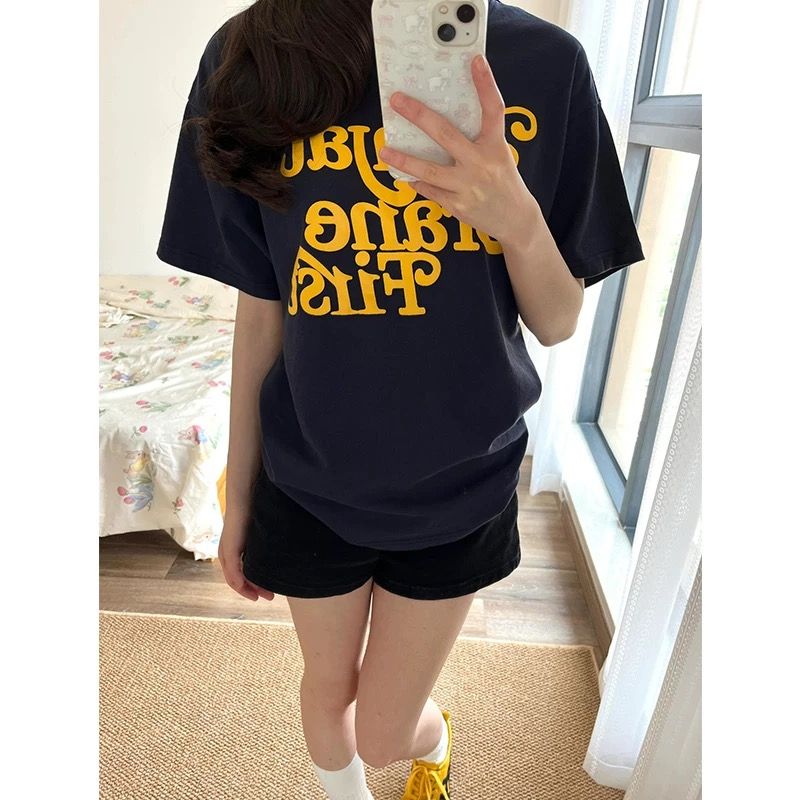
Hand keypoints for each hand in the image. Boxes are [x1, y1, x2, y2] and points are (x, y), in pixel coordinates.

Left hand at [217, 511, 274, 601]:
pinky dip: (242, 585)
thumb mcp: (260, 530)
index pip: (243, 573)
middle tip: (270, 597)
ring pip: (235, 580)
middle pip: (239, 580)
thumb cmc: (255, 508)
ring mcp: (226, 553)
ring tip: (265, 595)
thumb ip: (264, 542)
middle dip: (254, 590)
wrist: (245, 495)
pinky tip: (253, 590)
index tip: (269, 591)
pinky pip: (233, 574)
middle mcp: (227, 554)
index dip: (255, 584)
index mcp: (235, 549)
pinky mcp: (228, 551)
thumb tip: (280, 549)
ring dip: (249, 590)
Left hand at [378, 53, 539, 247]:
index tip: (476, 60)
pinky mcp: (457, 206)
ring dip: (403, 160)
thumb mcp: (498, 155)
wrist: (515, 220)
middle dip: (419, 115)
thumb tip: (440, 122)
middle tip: (397, 101)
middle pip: (446, 134)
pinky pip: (429, 190)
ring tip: (383, 151)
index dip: (486, 84)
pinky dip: (415, 182)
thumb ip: (476, 139)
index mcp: (495, 146)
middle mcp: (481, 164)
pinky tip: (404, 175)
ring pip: (429, 171)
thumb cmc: (502, 181)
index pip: (493, 109)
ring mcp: (467, 187)